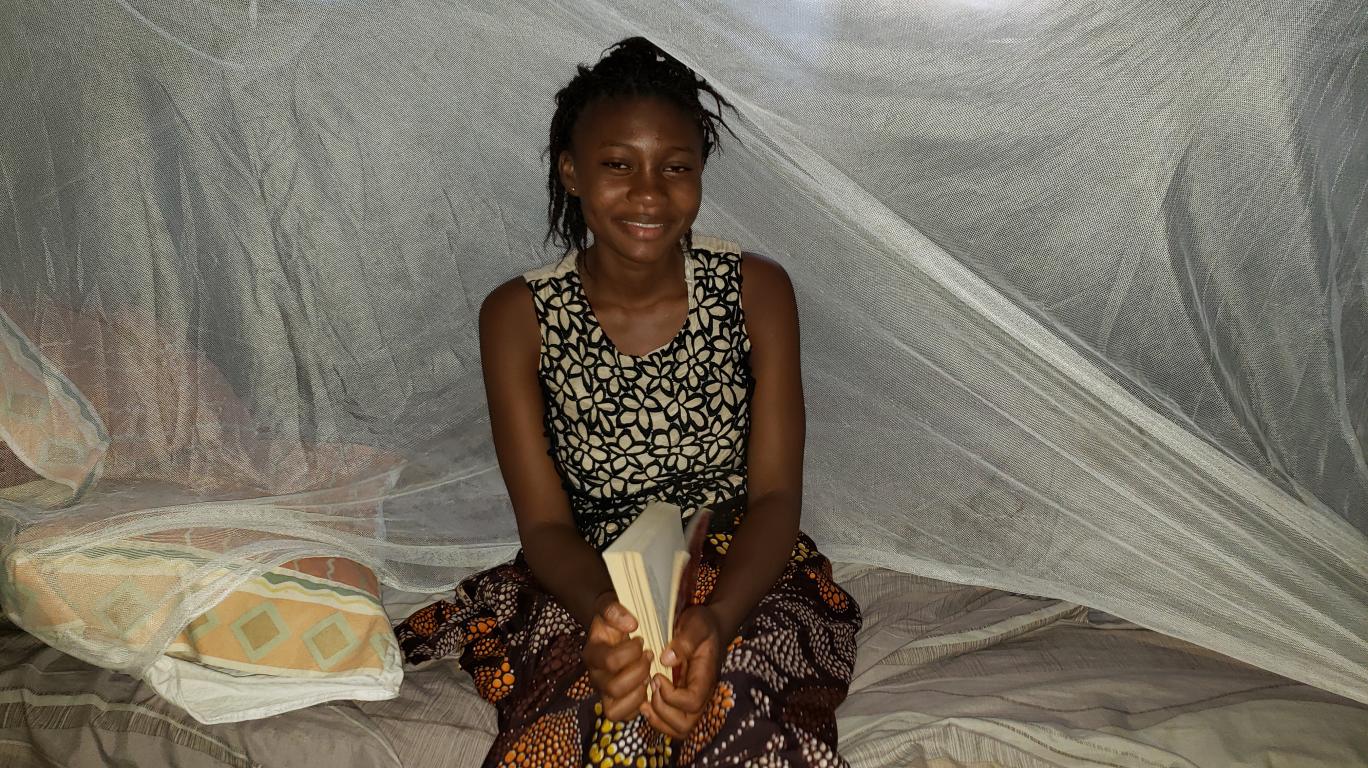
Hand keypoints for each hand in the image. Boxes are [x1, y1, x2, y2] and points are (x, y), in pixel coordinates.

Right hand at [583, 591, 652, 721]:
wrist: (611, 631)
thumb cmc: (613, 620)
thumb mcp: (610, 606)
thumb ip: (615, 610)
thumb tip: (631, 625)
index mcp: (591, 654)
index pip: (611, 661)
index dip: (632, 651)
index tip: (641, 639)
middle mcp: (594, 677)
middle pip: (615, 688)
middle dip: (639, 671)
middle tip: (649, 656)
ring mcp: (604, 693)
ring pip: (616, 710)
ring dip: (638, 693)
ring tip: (648, 675)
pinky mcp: (615, 704)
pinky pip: (625, 717)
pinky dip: (639, 705)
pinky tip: (647, 687)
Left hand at [641, 605, 722, 738]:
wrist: (707, 627)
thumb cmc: (702, 624)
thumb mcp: (696, 624)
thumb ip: (685, 641)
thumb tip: (666, 660)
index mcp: (705, 678)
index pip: (692, 702)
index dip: (672, 696)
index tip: (657, 675)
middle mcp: (700, 694)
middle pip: (686, 725)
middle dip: (663, 711)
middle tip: (651, 687)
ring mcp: (690, 700)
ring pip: (678, 729)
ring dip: (658, 719)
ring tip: (644, 700)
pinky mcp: (679, 701)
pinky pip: (670, 723)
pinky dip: (655, 718)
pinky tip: (644, 701)